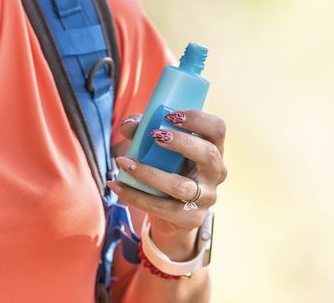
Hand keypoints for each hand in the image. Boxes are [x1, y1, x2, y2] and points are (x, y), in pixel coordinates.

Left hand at [107, 110, 227, 255]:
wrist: (169, 210)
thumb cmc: (166, 167)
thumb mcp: (156, 146)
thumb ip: (142, 130)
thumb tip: (128, 126)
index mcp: (212, 148)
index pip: (217, 129)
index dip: (198, 119)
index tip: (171, 115)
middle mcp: (215, 172)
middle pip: (209, 154)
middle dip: (182, 142)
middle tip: (154, 134)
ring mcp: (206, 198)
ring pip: (181, 186)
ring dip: (149, 173)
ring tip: (123, 162)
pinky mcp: (191, 218)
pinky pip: (162, 208)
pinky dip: (135, 196)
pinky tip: (115, 185)